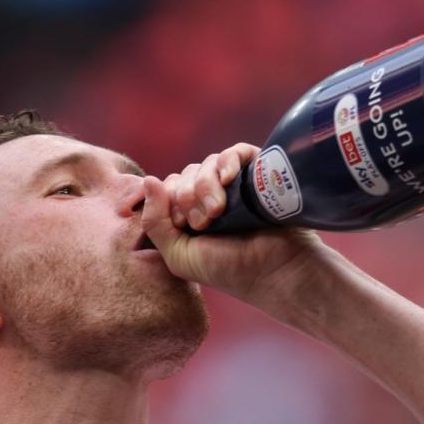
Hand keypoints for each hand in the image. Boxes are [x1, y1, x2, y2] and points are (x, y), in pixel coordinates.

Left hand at [141, 143, 327, 304]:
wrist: (275, 271)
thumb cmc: (228, 268)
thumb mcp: (179, 254)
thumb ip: (155, 222)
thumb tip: (148, 180)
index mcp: (190, 215)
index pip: (167, 188)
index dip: (166, 200)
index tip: (183, 224)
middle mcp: (210, 197)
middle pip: (184, 175)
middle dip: (186, 197)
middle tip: (203, 223)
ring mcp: (234, 185)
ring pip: (206, 164)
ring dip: (204, 185)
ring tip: (218, 211)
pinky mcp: (256, 174)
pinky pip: (234, 152)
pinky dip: (227, 161)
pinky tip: (228, 178)